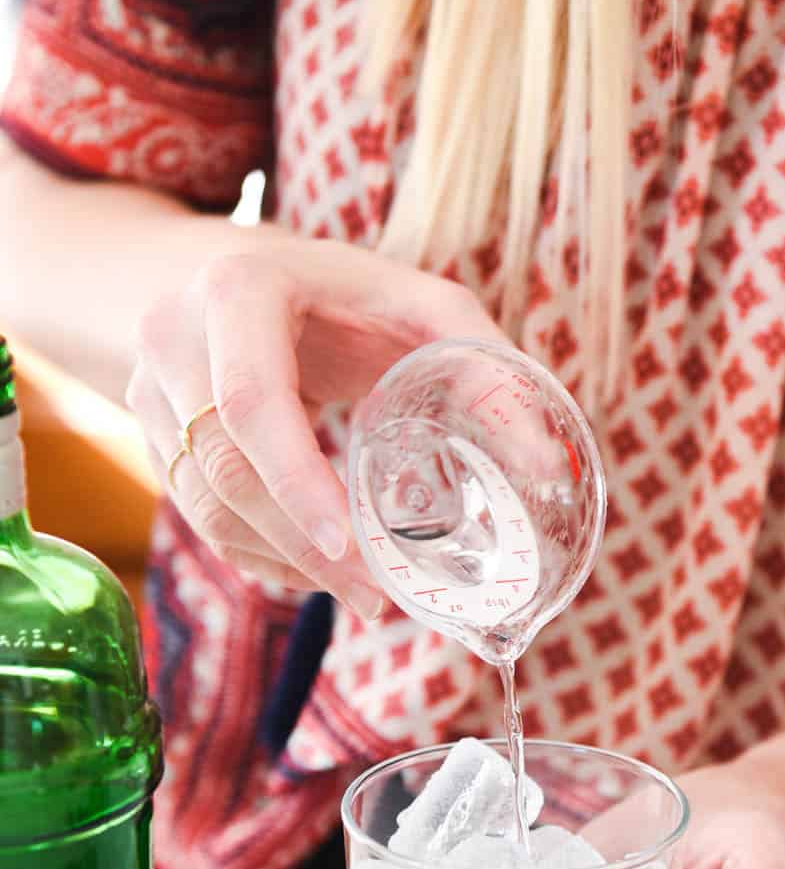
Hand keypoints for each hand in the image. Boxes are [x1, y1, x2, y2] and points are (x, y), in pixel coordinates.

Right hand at [125, 231, 505, 614]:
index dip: (295, 481)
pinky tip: (314, 574)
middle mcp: (175, 334)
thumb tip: (550, 467)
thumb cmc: (350, 293)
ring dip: (281, 563)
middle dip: (300, 546)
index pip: (251, 401)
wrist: (246, 273)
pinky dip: (257, 554)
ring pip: (202, 504)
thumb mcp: (424, 307)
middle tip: (374, 596)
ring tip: (359, 595)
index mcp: (241, 289)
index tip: (348, 546)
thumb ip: (489, 370)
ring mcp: (150, 385)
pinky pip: (195, 513)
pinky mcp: (150, 429)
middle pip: (225, 467)